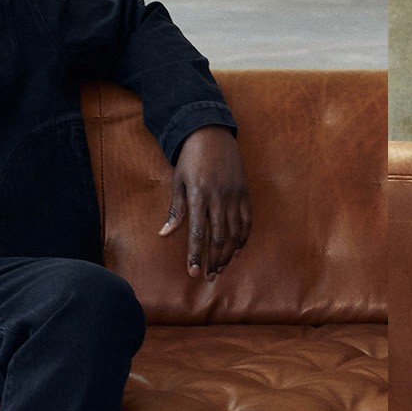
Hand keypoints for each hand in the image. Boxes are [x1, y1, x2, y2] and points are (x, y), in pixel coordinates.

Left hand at [159, 126, 250, 279]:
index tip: (194, 272)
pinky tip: (237, 249)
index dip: (196, 255)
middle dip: (214, 260)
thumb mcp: (178, 181)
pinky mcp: (244, 191)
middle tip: (209, 277)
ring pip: (234, 232)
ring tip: (222, 268)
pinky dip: (243, 237)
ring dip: (228, 253)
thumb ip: (175, 210)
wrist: (211, 133)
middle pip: (218, 237)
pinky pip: (247, 220)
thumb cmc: (190, 158)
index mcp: (198, 196)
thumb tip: (164, 234)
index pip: (198, 233)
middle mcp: (218, 197)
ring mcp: (234, 195)